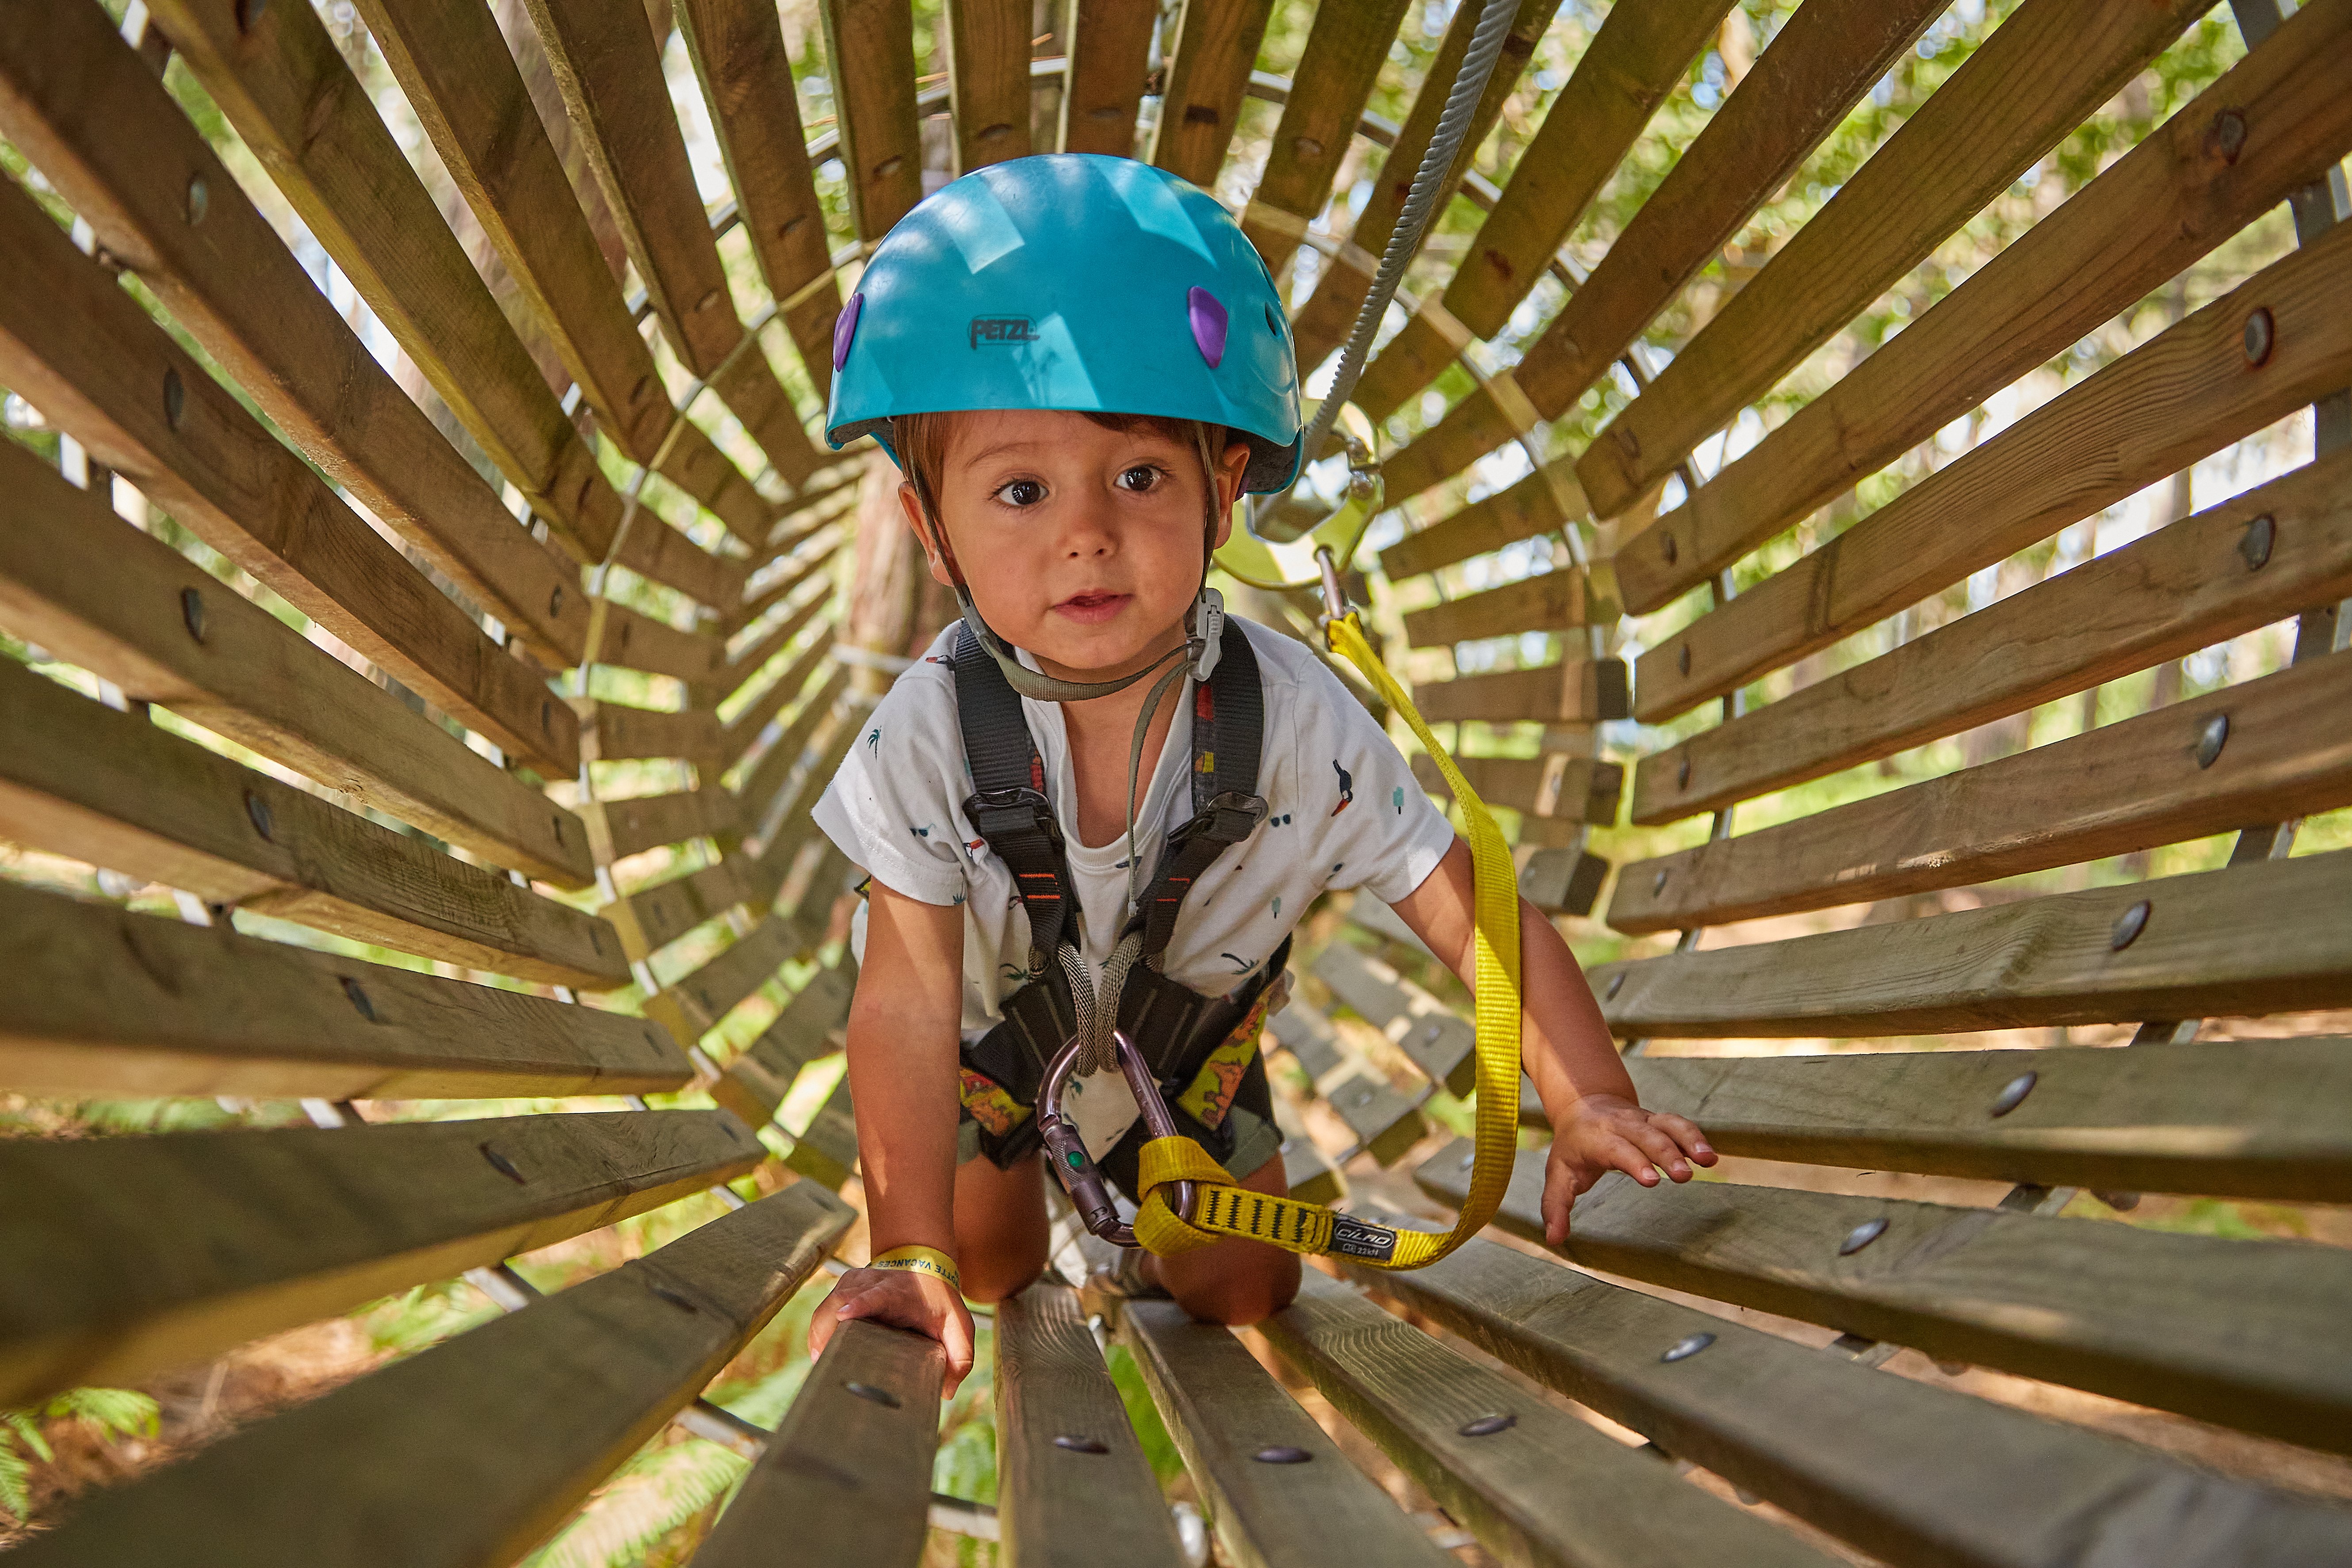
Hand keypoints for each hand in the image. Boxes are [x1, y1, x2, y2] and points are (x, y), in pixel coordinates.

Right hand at [808, 1266, 976, 1396]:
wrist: (927, 1265)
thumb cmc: (941, 1301)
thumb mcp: (959, 1326)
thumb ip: (960, 1357)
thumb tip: (947, 1392)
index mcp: (900, 1292)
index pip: (877, 1294)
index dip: (860, 1304)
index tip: (844, 1315)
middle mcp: (874, 1282)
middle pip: (842, 1298)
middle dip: (827, 1327)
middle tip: (822, 1359)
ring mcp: (857, 1283)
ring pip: (829, 1303)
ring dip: (820, 1331)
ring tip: (820, 1361)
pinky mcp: (845, 1288)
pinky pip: (826, 1307)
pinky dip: (820, 1328)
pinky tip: (820, 1351)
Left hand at [1540, 1093, 1714, 1245]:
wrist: (1584, 1105)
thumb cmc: (1572, 1147)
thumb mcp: (1558, 1174)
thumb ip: (1555, 1207)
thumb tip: (1554, 1240)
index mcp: (1596, 1138)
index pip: (1617, 1148)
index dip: (1634, 1162)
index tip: (1652, 1180)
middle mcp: (1622, 1125)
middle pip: (1647, 1136)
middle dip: (1666, 1154)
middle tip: (1683, 1176)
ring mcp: (1643, 1120)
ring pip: (1668, 1125)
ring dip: (1688, 1140)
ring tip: (1708, 1160)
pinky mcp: (1658, 1120)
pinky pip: (1679, 1124)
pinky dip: (1695, 1137)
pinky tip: (1710, 1157)